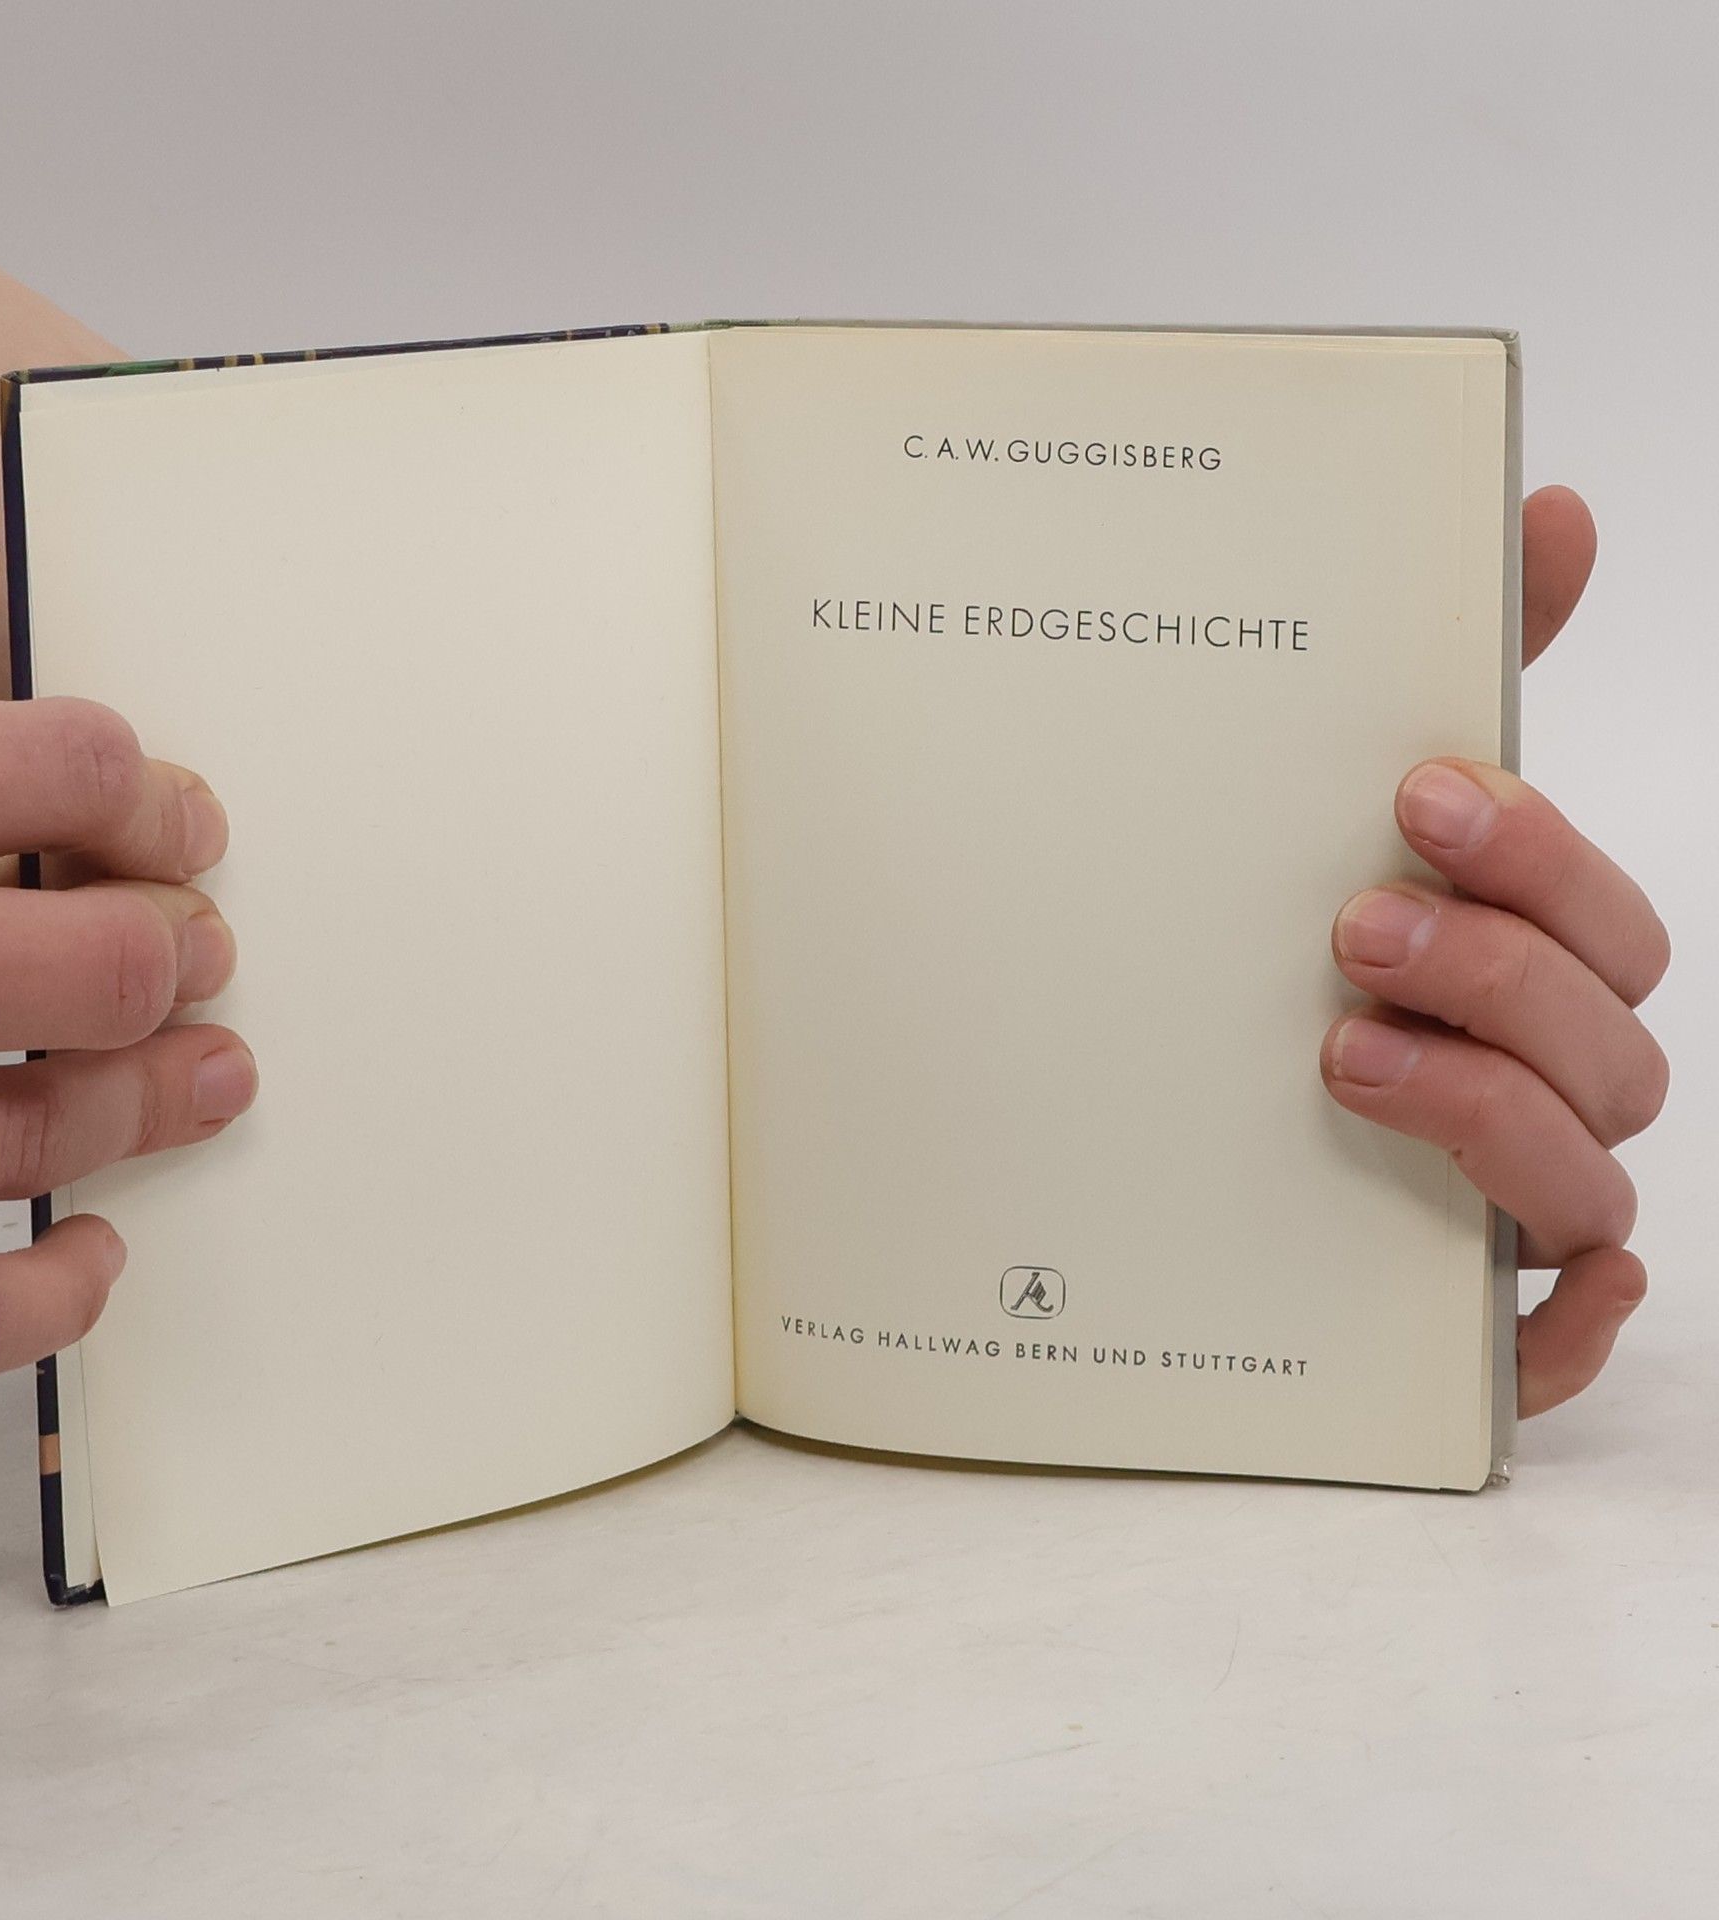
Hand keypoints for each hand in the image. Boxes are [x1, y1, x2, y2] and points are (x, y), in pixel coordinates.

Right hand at [0, 697, 257, 1385]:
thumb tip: (65, 825)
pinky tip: (94, 1258)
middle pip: (76, 965)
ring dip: (153, 1106)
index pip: (44, 765)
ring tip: (206, 1077)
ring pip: (32, 1135)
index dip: (150, 795)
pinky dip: (47, 1300)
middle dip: (172, 959)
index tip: (183, 823)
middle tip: (205, 956)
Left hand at [1321, 486, 1668, 1417]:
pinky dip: (1566, 1324)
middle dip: (1498, 968)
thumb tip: (1554, 506)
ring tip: (1343, 1051)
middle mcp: (1532, 1076)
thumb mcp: (1322, 823)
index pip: (1598, 912)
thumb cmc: (1276, 962)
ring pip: (1585, 1171)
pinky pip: (1561, 1335)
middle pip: (1610, 1035)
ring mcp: (1504, 1197)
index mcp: (1515, 962)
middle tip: (1354, 924)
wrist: (1129, 1140)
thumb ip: (1444, 679)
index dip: (1534, 851)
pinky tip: (1532, 1289)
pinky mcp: (1467, 1310)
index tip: (1416, 790)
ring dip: (1490, 1109)